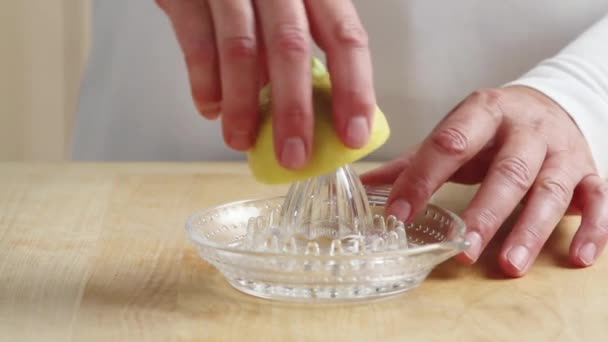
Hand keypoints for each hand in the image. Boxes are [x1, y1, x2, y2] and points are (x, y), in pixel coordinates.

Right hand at [156, 0, 374, 168]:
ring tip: (241, 141)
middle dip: (294, 110)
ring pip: (242, 49)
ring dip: (243, 105)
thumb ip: (299, 47)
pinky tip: (211, 109)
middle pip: (292, 47)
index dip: (353, 89)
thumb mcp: (289, 4)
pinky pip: (196, 41)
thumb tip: (312, 114)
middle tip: (294, 157)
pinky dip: (204, 83)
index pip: (346, 37)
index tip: (352, 136)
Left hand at [361, 86, 607, 276]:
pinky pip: (598, 199)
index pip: (451, 144)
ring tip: (509, 264)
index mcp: (485, 112)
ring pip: (550, 190)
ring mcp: (561, 150)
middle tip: (462, 248)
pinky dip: (592, 228)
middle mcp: (526, 129)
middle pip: (507, 172)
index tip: (401, 215)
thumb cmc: (492, 127)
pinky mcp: (589, 171)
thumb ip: (416, 161)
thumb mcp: (456, 132)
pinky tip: (578, 257)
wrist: (549, 104)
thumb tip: (363, 185)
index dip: (424, 179)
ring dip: (530, 229)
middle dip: (485, 212)